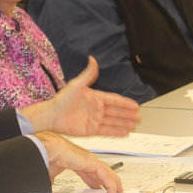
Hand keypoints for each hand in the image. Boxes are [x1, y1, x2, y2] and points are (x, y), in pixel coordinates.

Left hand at [19, 57, 139, 135]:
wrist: (52, 116)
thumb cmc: (61, 100)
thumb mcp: (76, 85)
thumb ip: (88, 74)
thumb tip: (92, 59)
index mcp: (95, 98)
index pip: (114, 100)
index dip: (125, 103)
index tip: (136, 105)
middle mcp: (96, 109)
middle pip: (117, 112)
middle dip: (128, 114)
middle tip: (140, 116)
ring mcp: (95, 120)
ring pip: (114, 122)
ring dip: (125, 123)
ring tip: (135, 125)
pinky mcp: (91, 130)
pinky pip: (107, 131)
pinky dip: (116, 132)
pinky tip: (125, 132)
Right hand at [36, 132, 122, 192]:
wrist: (49, 149)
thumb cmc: (48, 156)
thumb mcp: (51, 172)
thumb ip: (52, 179)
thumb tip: (48, 185)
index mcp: (76, 161)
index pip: (89, 172)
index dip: (94, 181)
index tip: (97, 187)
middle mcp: (85, 159)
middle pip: (102, 171)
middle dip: (108, 181)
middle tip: (113, 190)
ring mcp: (90, 160)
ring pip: (107, 173)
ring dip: (114, 183)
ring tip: (118, 192)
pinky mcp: (93, 163)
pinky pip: (106, 176)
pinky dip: (111, 185)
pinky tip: (112, 192)